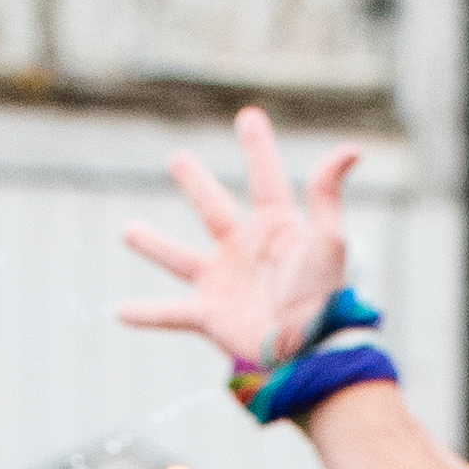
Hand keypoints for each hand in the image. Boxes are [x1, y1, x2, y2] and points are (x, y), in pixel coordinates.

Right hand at [121, 105, 365, 381]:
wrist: (308, 351)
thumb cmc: (322, 297)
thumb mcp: (328, 241)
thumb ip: (327, 194)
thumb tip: (350, 149)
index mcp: (276, 228)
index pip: (265, 178)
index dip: (257, 147)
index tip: (248, 117)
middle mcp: (245, 251)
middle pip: (213, 208)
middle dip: (194, 184)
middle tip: (175, 159)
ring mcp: (223, 282)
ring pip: (180, 258)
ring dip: (154, 245)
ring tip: (127, 231)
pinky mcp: (209, 315)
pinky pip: (169, 314)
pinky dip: (144, 314)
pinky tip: (119, 311)